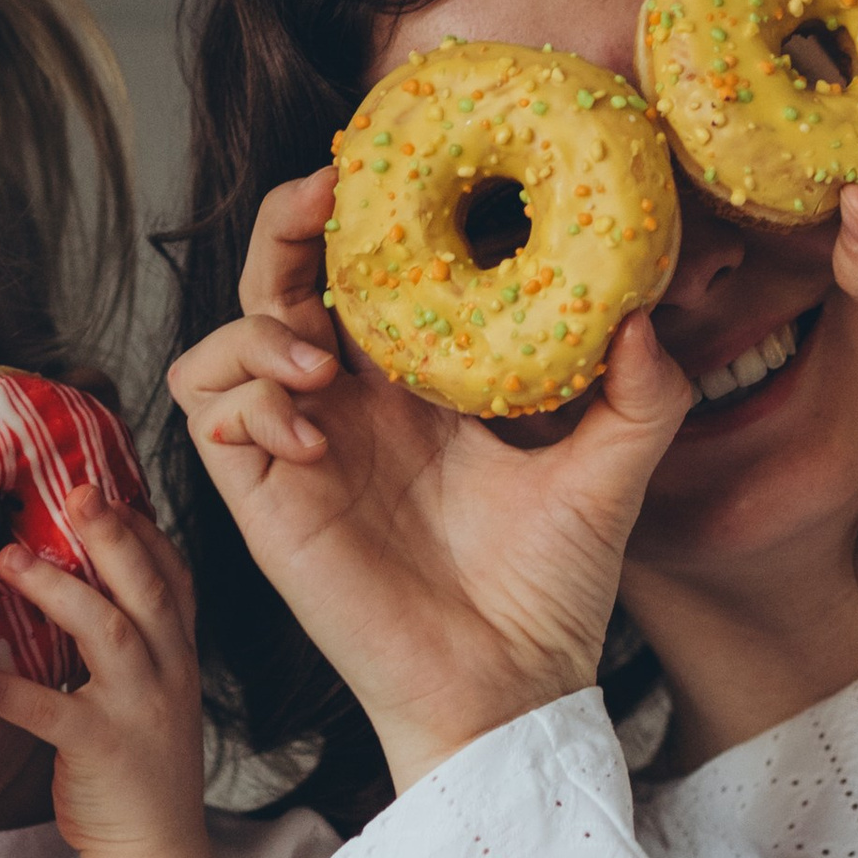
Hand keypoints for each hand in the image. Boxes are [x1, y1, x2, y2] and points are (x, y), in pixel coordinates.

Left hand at [0, 497, 216, 857]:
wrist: (153, 845)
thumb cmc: (132, 761)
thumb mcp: (147, 689)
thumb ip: (123, 638)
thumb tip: (71, 580)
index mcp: (177, 652)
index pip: (172, 574)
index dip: (142, 529)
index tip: (106, 488)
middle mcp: (169, 670)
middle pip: (147, 587)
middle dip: (112, 535)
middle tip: (74, 492)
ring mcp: (141, 709)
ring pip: (109, 632)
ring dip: (60, 589)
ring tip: (9, 559)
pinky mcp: (104, 749)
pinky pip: (49, 708)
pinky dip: (4, 684)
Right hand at [168, 169, 692, 789]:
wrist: (513, 690)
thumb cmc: (552, 593)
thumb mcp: (611, 474)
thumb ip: (640, 395)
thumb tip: (645, 314)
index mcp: (416, 384)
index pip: (363, 271)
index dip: (359, 213)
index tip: (388, 167)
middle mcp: (348, 406)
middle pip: (277, 280)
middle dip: (287, 227)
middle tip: (328, 196)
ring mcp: (301, 451)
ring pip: (220, 343)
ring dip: (257, 323)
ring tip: (321, 353)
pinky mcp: (266, 501)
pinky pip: (212, 418)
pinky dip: (250, 399)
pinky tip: (313, 428)